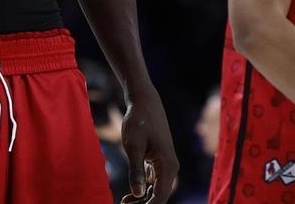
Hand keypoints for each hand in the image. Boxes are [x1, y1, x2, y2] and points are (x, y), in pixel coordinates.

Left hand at [118, 88, 178, 203]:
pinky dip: (143, 189)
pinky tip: (129, 196)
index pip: (160, 197)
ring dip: (142, 199)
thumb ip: (136, 171)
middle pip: (159, 195)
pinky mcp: (158, 161)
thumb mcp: (133, 146)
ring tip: (124, 203)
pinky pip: (153, 181)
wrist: (144, 102)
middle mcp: (170, 167)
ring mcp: (165, 164)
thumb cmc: (138, 121)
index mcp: (168, 165)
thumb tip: (138, 194)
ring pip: (156, 190)